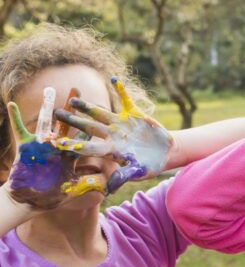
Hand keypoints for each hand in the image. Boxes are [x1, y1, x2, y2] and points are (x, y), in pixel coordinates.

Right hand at [6, 88, 105, 209]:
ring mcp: (41, 145)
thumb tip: (106, 188)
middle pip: (67, 124)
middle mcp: (57, 147)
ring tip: (49, 90)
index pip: (84, 138)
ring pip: (45, 122)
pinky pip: (19, 129)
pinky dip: (15, 117)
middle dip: (72, 108)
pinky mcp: (26, 147)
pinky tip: (13, 104)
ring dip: (46, 107)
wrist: (27, 201)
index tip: (101, 114)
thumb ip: (88, 186)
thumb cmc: (50, 198)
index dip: (92, 127)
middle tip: (77, 90)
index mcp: (71, 155)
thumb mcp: (72, 191)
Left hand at [54, 78, 173, 193]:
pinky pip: (126, 100)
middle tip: (58, 113)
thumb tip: (110, 187)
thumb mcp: (138, 173)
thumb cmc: (149, 165)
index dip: (75, 145)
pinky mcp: (134, 114)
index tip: (59, 142)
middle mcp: (112, 134)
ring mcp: (122, 123)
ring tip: (74, 99)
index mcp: (111, 149)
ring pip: (101, 112)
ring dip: (88, 106)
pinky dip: (121, 90)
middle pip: (89, 127)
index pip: (90, 147)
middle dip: (73, 120)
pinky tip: (114, 80)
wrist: (165, 153)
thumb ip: (124, 176)